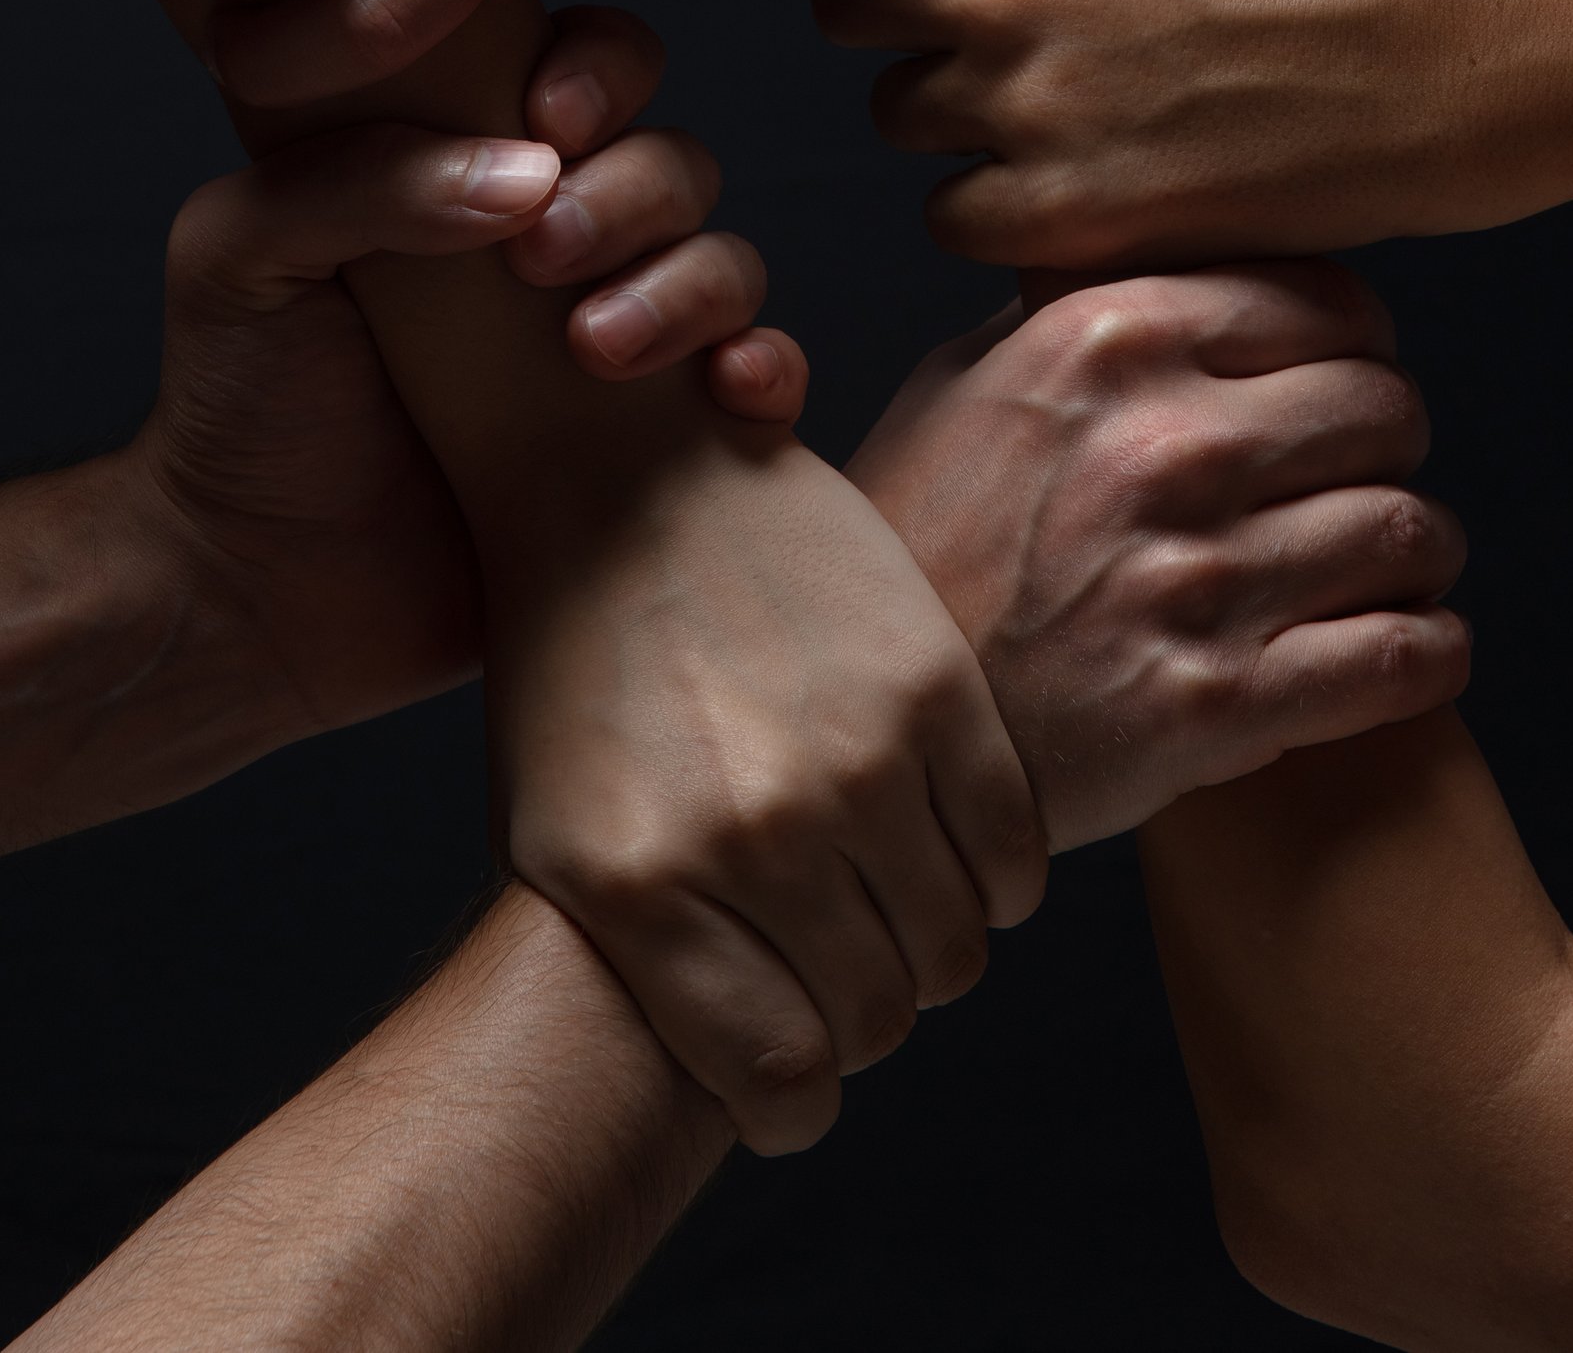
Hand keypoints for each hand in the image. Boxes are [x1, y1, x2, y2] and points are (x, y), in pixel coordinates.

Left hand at [132, 7, 801, 737]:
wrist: (256, 603)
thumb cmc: (236, 411)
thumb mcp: (240, 255)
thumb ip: (355, 179)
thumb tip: (524, 171)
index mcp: (472, 172)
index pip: (584, 70)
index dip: (598, 71)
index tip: (549, 120)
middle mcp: (559, 248)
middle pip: (673, 159)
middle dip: (634, 190)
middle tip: (545, 255)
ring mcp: (616, 349)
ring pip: (726, 260)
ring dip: (688, 284)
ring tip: (593, 350)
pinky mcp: (660, 455)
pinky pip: (763, 383)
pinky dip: (768, 367)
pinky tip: (729, 389)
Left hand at [490, 411, 1044, 1156]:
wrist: (617, 477)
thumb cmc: (575, 667)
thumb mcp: (559, 839)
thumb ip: (652, 964)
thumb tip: (761, 1069)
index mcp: (642, 894)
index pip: (783, 1080)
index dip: (801, 1094)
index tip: (800, 1068)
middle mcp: (752, 839)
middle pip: (876, 1016)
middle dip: (866, 1015)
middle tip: (849, 967)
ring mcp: (852, 757)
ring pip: (954, 944)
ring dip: (935, 947)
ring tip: (897, 904)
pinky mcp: (931, 682)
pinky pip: (1013, 847)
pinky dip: (1002, 877)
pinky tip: (958, 853)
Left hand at [789, 0, 1526, 265]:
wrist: (1451, 54)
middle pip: (843, 10)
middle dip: (901, 20)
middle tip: (995, 36)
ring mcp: (1022, 105)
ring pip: (897, 116)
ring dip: (959, 117)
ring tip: (1067, 110)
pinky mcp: (1062, 216)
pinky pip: (955, 215)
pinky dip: (1005, 208)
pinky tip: (1088, 182)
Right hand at [852, 264, 1472, 842]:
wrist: (861, 727)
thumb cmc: (917, 547)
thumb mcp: (964, 386)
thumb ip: (1080, 319)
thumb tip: (1189, 275)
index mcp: (1108, 336)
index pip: (1326, 302)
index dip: (1357, 345)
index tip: (1348, 382)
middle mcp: (1163, 440)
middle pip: (1386, 408)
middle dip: (1394, 445)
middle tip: (1371, 477)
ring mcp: (1195, 573)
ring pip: (1407, 528)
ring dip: (1419, 551)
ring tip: (1398, 567)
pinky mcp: (1220, 702)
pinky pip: (1399, 656)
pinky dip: (1430, 652)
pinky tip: (1415, 649)